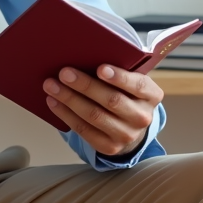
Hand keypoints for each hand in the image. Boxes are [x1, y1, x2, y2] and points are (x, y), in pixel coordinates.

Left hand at [43, 64, 163, 157]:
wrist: (129, 126)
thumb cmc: (125, 93)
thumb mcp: (129, 80)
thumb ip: (116, 69)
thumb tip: (83, 55)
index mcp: (151, 95)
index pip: (137, 85)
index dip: (119, 77)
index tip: (100, 68)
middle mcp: (142, 117)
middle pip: (112, 100)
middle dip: (85, 85)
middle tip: (64, 73)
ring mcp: (126, 135)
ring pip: (94, 116)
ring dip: (69, 99)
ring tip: (51, 85)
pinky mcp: (109, 147)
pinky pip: (84, 130)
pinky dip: (66, 115)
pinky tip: (53, 102)